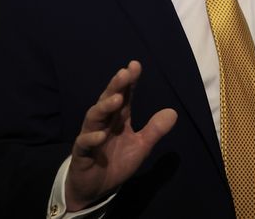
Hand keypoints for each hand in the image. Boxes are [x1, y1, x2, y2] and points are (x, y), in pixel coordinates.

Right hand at [64, 60, 176, 210]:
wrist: (96, 189)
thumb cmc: (116, 162)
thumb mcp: (141, 147)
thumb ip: (154, 130)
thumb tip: (173, 112)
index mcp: (117, 119)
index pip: (124, 96)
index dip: (129, 82)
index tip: (135, 65)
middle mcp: (103, 123)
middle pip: (107, 100)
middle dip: (115, 86)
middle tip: (124, 73)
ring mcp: (90, 136)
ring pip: (94, 117)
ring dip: (104, 107)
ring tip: (116, 99)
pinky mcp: (81, 153)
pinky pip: (84, 143)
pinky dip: (91, 138)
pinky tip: (101, 135)